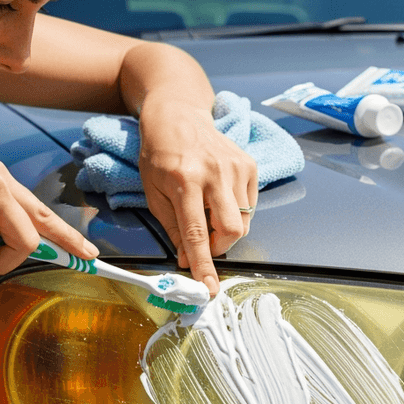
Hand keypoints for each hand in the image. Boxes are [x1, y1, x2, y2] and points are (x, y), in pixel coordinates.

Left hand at [137, 99, 257, 294]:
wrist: (178, 115)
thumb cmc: (160, 154)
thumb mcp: (153, 193)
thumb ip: (172, 228)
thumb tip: (187, 259)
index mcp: (184, 181)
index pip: (197, 233)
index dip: (203, 265)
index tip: (209, 288)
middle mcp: (214, 173)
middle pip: (231, 230)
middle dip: (219, 248)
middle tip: (204, 243)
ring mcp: (235, 167)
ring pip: (243, 221)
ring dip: (225, 230)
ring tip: (208, 212)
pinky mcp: (248, 164)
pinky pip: (250, 205)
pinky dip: (235, 212)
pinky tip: (219, 197)